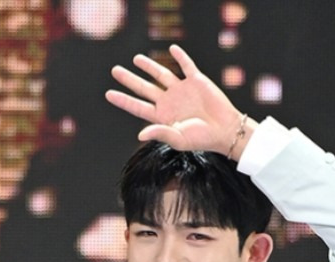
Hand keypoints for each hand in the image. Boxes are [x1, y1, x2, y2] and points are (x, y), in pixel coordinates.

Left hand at [105, 44, 255, 157]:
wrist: (225, 130)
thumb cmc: (202, 139)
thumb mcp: (178, 139)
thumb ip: (159, 133)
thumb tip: (140, 134)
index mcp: (163, 117)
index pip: (138, 107)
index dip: (124, 100)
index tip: (109, 94)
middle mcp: (170, 102)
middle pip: (145, 88)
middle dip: (130, 80)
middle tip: (115, 71)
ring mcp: (182, 90)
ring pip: (162, 75)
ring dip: (150, 66)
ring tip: (136, 59)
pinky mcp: (197, 81)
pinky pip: (186, 66)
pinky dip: (180, 56)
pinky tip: (172, 48)